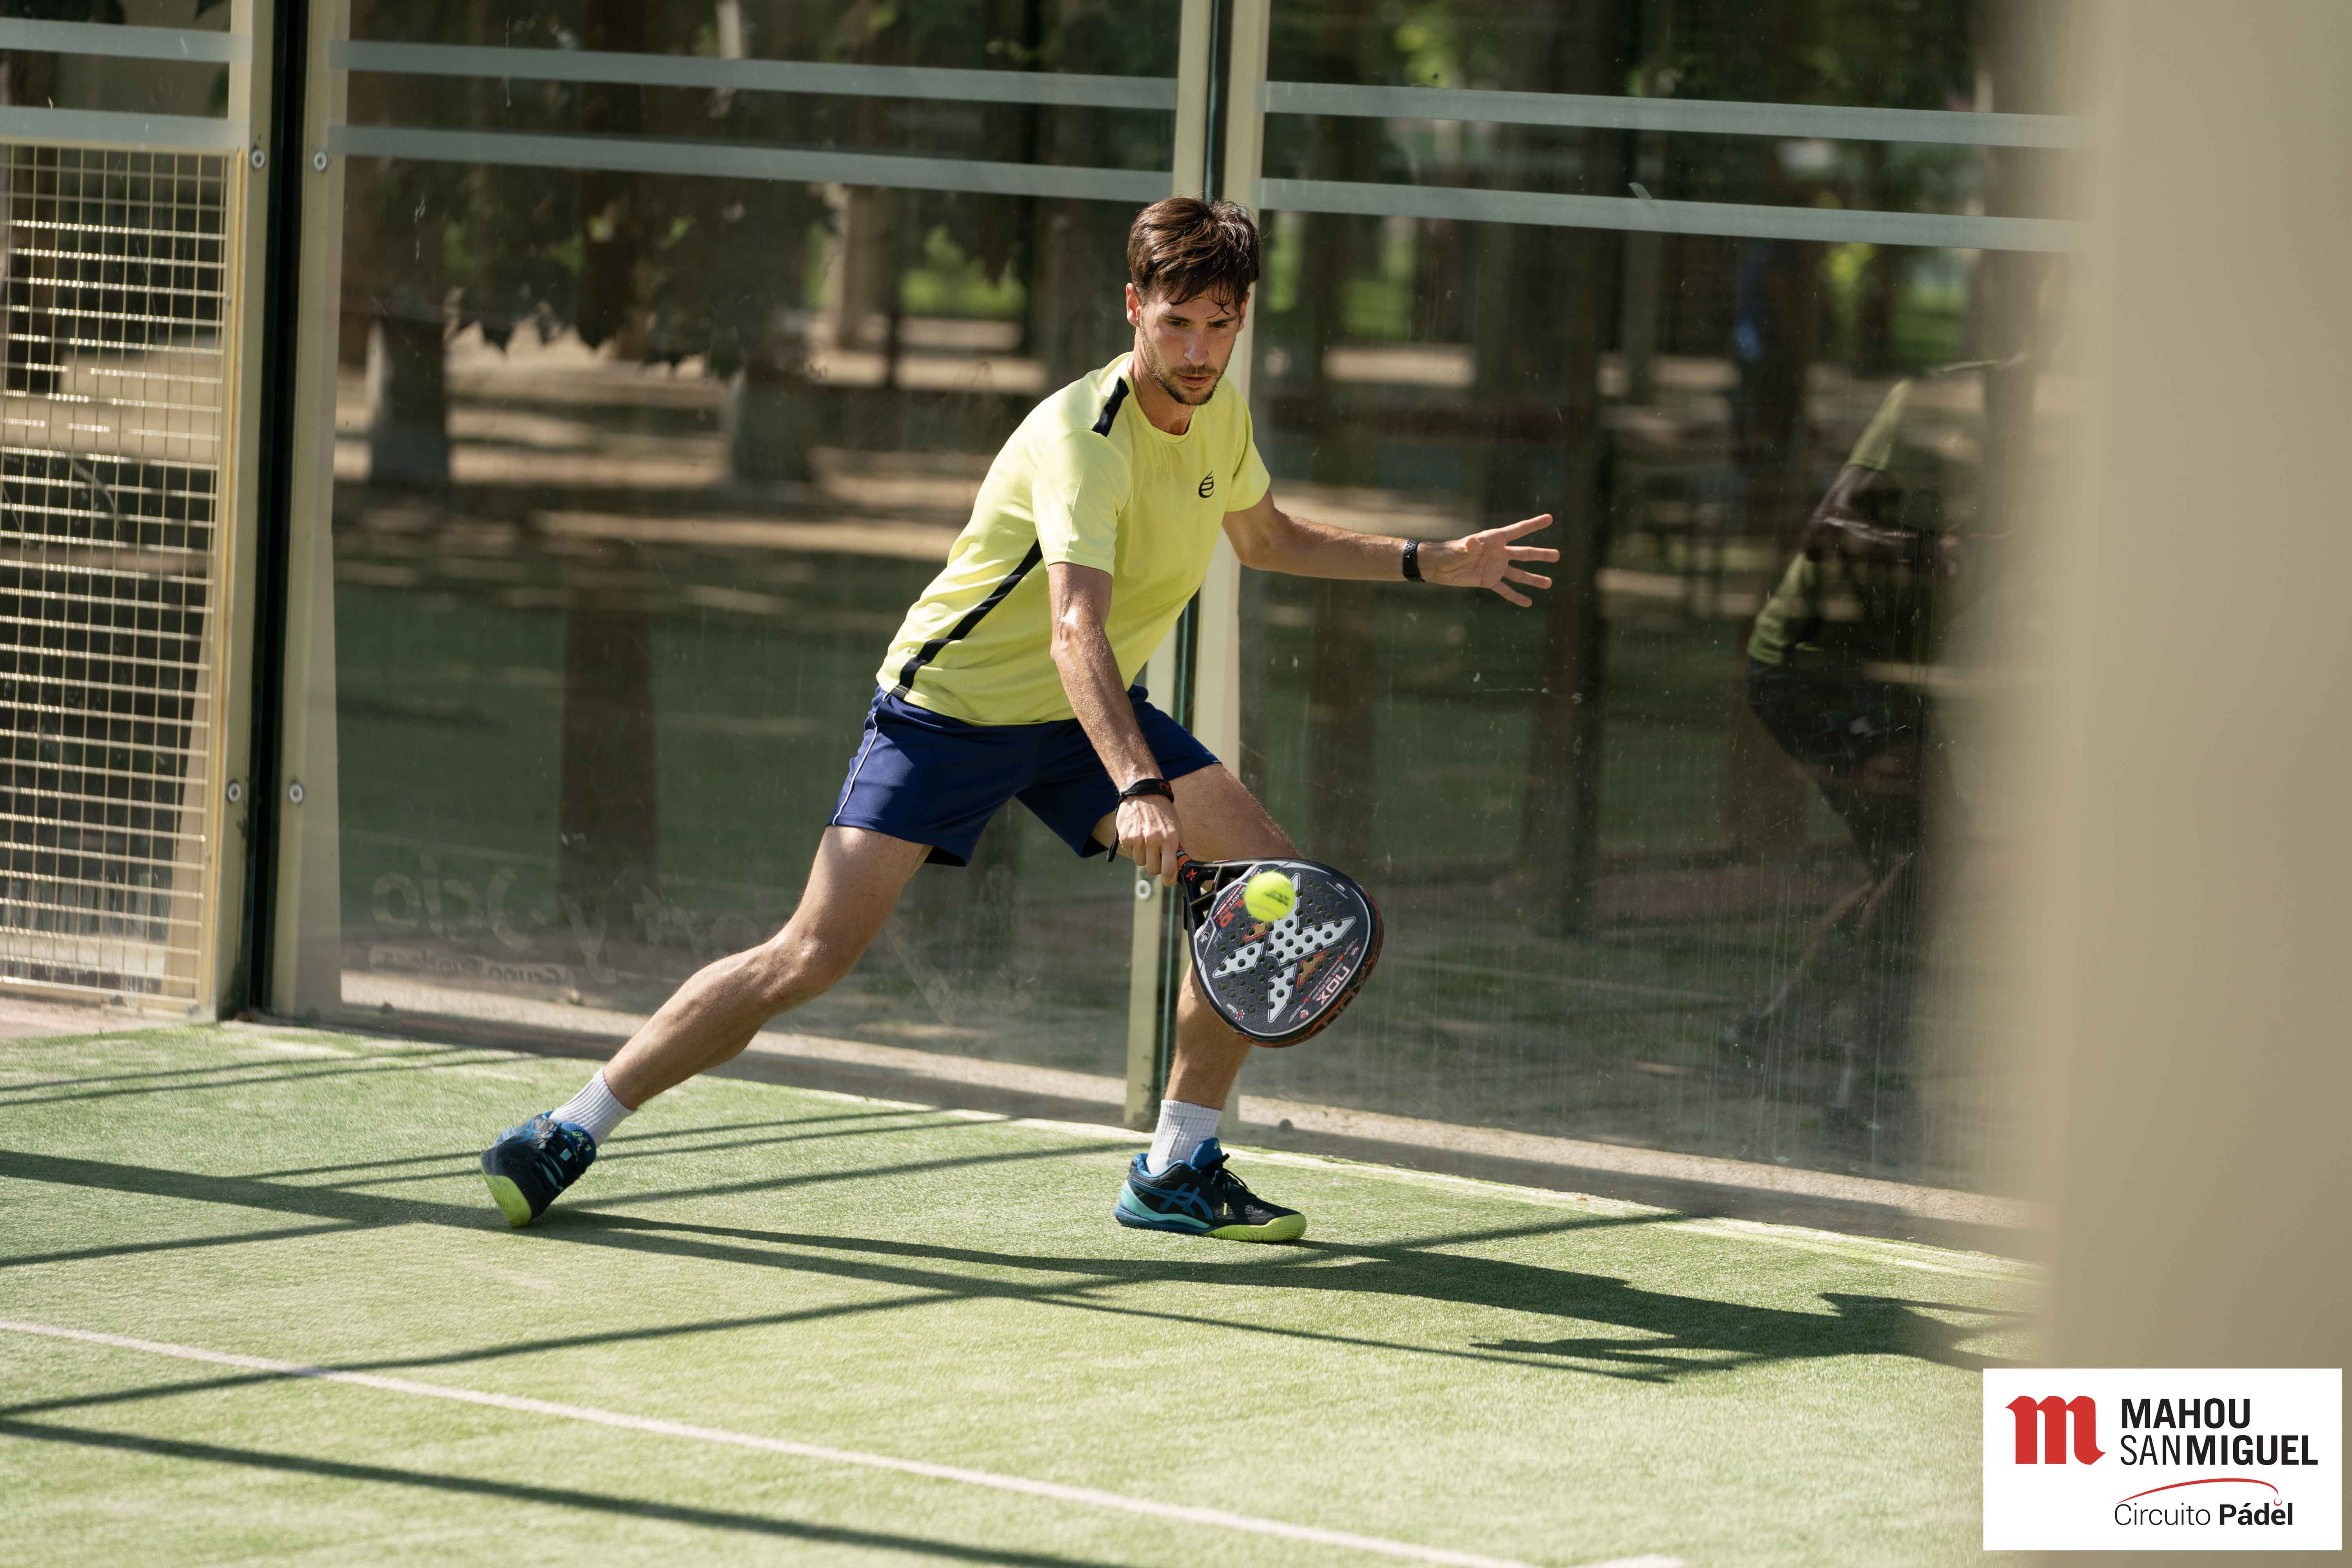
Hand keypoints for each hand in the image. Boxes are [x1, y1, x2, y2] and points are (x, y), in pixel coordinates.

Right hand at [1115, 794, 1184, 884]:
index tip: (1169, 880)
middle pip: (1152, 870)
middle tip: (1157, 856)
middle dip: (1156, 866)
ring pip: (1140, 862)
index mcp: (1169, 839)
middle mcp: (1153, 840)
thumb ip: (1181, 848)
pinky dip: (1134, 849)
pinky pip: (1130, 853)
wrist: (1143, 792)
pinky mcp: (1125, 837)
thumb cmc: (1163, 811)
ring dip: (1144, 856)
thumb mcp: (1177, 827)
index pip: (1169, 870)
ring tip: (1146, 841)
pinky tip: (1137, 836)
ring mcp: (1137, 839)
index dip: (1169, 879)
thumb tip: (1184, 866)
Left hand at [1425, 514, 1557, 605]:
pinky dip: (1515, 596)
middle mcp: (1498, 553)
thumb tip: (1472, 543)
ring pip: (1519, 573)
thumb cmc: (1447, 552)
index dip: (1534, 525)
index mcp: (1494, 540)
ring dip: (1533, 579)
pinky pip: (1505, 589)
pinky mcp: (1488, 580)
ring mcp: (1495, 567)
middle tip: (1557, 555)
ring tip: (1549, 583)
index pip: (1518, 531)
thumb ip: (1468, 547)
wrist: (1437, 566)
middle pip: (1524, 553)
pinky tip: (1528, 603)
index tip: (1549, 518)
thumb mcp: (1459, 549)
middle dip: (1541, 555)